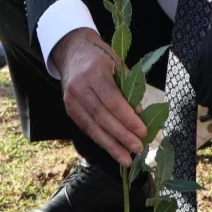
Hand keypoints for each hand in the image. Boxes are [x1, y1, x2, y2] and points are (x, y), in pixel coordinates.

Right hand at [51, 29, 145, 166]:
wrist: (72, 51)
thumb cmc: (101, 57)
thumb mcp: (119, 65)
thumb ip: (129, 89)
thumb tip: (141, 116)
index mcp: (95, 72)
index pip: (112, 101)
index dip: (128, 119)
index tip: (143, 131)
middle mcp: (80, 87)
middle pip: (102, 117)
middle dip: (122, 136)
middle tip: (138, 148)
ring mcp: (71, 100)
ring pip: (93, 127)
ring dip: (111, 146)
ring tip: (127, 159)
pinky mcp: (69, 109)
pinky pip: (87, 128)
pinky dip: (101, 141)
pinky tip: (113, 150)